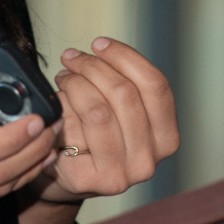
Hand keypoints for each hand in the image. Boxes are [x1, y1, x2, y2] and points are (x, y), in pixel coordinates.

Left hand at [35, 37, 178, 202]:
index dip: (124, 56)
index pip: (155, 85)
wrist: (67, 171)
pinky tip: (57, 102)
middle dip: (91, 65)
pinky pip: (73, 127)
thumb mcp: (121, 107)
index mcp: (166, 137)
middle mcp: (148, 160)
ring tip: (63, 76)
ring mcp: (120, 174)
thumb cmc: (96, 129)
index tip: (99, 43)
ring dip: (74, 82)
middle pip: (123, 92)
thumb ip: (123, 81)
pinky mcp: (88, 180)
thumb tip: (101, 48)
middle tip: (71, 58)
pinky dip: (62, 107)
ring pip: (98, 109)